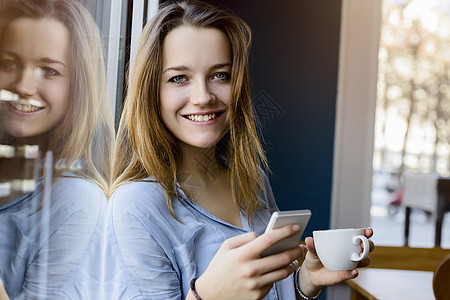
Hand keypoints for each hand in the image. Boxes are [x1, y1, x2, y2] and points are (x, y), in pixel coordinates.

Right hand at [189, 225, 306, 299]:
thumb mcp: (226, 247)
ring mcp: (255, 284)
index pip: (269, 239)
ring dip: (292, 264)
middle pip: (282, 258)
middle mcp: (251, 269)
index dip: (284, 231)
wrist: (209, 295)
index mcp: (243, 254)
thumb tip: (263, 236)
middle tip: (301, 247)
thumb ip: (246, 238)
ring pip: (282, 272)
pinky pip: (273, 283)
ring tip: (295, 259)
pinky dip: (276, 276)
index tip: (295, 227)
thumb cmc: (219, 267)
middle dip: (295, 250)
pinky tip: (277, 271)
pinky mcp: (258, 296)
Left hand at [298, 227, 374, 296]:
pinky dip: (354, 273)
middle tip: (364, 244)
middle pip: (367, 246)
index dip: (366, 232)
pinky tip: (353, 271)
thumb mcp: (312, 250)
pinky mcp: (347, 274)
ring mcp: (351, 263)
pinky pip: (353, 273)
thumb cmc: (315, 257)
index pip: (359, 235)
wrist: (312, 273)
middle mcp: (352, 251)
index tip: (367, 232)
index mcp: (345, 241)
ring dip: (365, 258)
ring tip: (359, 257)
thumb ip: (312, 246)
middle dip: (369, 244)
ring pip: (365, 260)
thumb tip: (308, 240)